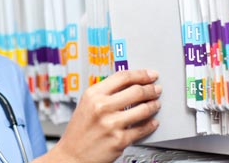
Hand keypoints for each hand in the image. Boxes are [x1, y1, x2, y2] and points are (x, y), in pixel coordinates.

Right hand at [36, 69, 161, 162]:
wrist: (72, 155)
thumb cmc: (79, 131)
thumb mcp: (86, 104)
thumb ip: (105, 93)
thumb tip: (129, 85)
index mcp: (93, 94)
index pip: (122, 77)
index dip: (140, 74)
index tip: (150, 74)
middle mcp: (101, 107)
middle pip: (136, 91)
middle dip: (151, 89)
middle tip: (156, 89)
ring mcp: (111, 124)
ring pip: (143, 109)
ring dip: (154, 105)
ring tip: (156, 104)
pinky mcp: (119, 140)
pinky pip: (142, 129)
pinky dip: (151, 124)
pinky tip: (152, 122)